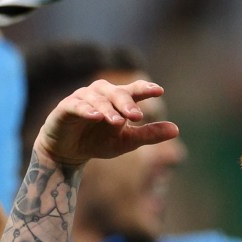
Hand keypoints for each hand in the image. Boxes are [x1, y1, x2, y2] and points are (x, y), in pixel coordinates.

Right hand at [36, 79, 178, 166]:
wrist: (68, 152)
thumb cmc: (99, 141)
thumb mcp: (127, 141)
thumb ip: (150, 134)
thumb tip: (176, 130)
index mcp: (118, 99)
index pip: (134, 90)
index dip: (145, 88)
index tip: (159, 91)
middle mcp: (101, 94)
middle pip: (117, 93)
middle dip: (127, 103)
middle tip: (137, 116)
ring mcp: (82, 98)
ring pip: (97, 98)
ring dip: (108, 109)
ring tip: (117, 121)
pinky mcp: (65, 107)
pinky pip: (76, 105)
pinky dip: (86, 109)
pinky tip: (95, 116)